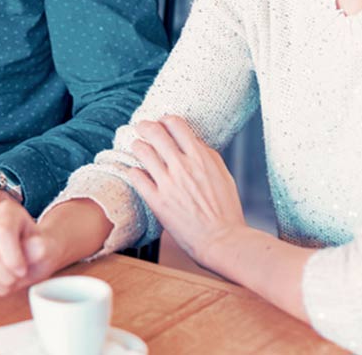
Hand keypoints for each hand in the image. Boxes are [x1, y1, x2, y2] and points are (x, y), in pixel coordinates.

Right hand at [0, 200, 61, 294]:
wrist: (27, 256)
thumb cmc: (37, 250)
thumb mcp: (48, 249)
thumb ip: (42, 247)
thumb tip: (36, 246)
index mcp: (8, 211)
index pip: (3, 232)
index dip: (12, 258)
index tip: (23, 270)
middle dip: (5, 274)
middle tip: (17, 278)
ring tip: (9, 280)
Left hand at [128, 115, 245, 268]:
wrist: (222, 240)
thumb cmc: (226, 210)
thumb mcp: (223, 175)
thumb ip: (207, 156)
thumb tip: (194, 142)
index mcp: (200, 157)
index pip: (176, 124)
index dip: (166, 120)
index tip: (163, 122)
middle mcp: (182, 166)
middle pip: (155, 132)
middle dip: (145, 126)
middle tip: (141, 126)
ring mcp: (168, 183)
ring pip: (142, 151)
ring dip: (138, 146)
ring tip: (137, 147)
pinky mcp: (157, 201)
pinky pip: (136, 177)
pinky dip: (135, 171)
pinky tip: (137, 172)